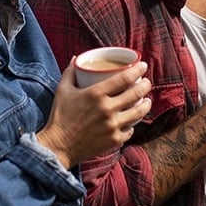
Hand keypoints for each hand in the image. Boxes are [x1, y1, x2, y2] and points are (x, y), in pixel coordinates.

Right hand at [37, 58, 151, 167]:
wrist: (58, 147)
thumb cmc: (59, 117)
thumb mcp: (62, 90)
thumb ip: (70, 72)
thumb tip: (76, 58)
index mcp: (96, 94)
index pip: (125, 78)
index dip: (138, 70)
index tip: (143, 66)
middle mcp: (107, 109)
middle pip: (136, 93)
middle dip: (146, 85)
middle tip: (146, 82)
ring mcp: (113, 126)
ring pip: (139, 112)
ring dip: (146, 104)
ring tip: (147, 100)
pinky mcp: (114, 140)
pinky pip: (131, 130)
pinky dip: (132, 124)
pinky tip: (132, 120)